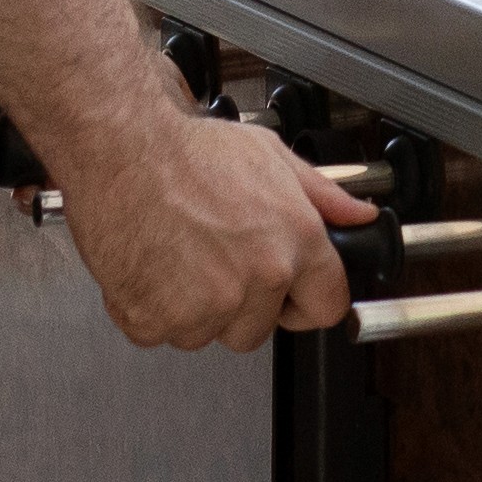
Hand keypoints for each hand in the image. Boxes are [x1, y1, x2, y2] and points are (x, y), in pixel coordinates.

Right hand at [55, 115, 375, 352]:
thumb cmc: (188, 150)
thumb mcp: (271, 156)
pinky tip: (150, 265)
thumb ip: (323, 195)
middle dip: (240, 304)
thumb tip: (359, 216)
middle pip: (258, 329)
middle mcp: (256, 279)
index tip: (292, 297)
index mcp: (294, 242)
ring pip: (206, 332)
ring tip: (177, 254)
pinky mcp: (155, 319)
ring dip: (192, 308)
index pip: (326, 307)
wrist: (121, 149)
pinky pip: (158, 332)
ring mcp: (205, 305)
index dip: (307, 301)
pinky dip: (149, 308)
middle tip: (213, 259)